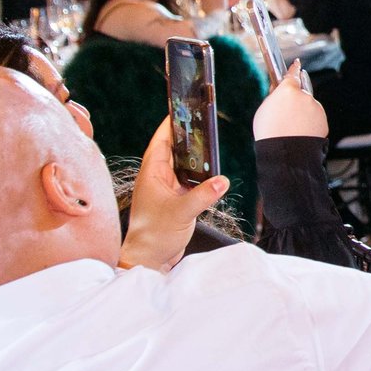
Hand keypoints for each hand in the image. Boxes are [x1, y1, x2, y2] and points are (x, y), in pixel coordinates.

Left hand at [121, 118, 229, 270]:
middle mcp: (157, 180)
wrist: (148, 260)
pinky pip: (187, 182)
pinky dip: (198, 177)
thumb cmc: (154, 235)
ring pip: (181, 167)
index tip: (181, 110)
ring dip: (194, 160)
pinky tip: (210, 176)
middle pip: (173, 151)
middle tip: (203, 125)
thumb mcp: (181, 212)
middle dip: (187, 139)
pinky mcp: (174, 202)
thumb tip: (222, 180)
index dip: (170, 125)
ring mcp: (165, 191)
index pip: (160, 142)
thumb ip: (203, 195)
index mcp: (151, 175)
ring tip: (210, 148)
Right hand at [252, 61, 328, 141]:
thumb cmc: (270, 132)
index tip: (297, 64)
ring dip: (302, 113)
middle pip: (300, 94)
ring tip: (290, 128)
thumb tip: (280, 91)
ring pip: (308, 107)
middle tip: (284, 115)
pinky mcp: (322, 119)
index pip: (292, 75)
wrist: (286, 152)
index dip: (294, 69)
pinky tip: (300, 132)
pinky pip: (314, 118)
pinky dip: (309, 123)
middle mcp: (304, 95)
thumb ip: (274, 96)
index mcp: (288, 90)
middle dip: (294, 101)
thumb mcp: (264, 109)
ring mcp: (315, 107)